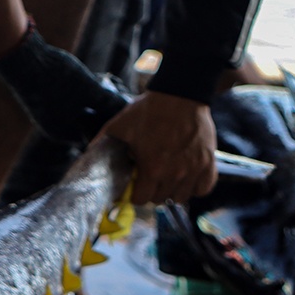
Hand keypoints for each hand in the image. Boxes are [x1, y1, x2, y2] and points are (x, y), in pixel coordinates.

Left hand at [100, 92, 216, 205]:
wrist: (180, 93)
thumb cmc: (148, 110)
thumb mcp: (118, 127)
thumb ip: (101, 145)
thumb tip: (86, 160)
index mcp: (152, 169)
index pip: (140, 200)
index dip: (135, 193)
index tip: (135, 184)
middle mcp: (175, 173)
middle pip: (160, 199)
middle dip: (152, 191)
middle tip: (150, 176)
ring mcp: (194, 168)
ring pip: (181, 197)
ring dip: (172, 190)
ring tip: (167, 176)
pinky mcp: (208, 162)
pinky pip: (204, 188)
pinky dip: (196, 186)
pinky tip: (187, 177)